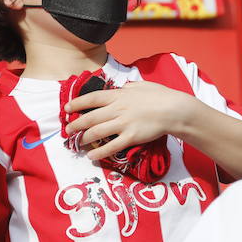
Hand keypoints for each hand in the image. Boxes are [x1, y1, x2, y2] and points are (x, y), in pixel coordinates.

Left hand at [65, 80, 192, 162]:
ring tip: (77, 143)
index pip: (92, 98)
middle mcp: (118, 109)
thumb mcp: (142, 85)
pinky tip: (91, 156)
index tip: (67, 108)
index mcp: (119, 96)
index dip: (77, 103)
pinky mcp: (131, 137)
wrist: (174, 110)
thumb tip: (123, 87)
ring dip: (84, 139)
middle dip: (76, 124)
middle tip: (67, 130)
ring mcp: (124, 123)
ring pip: (97, 132)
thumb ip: (129, 87)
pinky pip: (111, 146)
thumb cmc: (160, 96)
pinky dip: (99, 152)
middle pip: (90, 117)